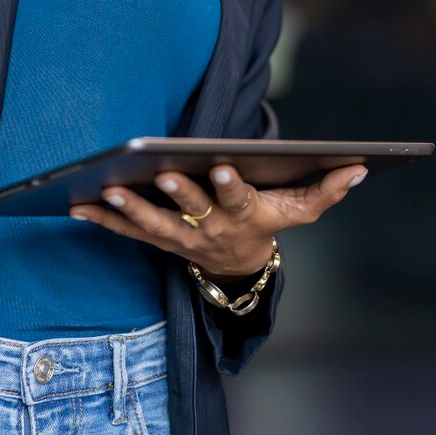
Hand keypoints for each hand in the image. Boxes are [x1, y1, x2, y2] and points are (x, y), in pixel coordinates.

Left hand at [70, 163, 368, 278]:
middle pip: (192, 212)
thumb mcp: (300, 211)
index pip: (238, 200)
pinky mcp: (157, 239)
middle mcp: (210, 229)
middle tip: (161, 172)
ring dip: (130, 208)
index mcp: (243, 216)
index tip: (222, 166)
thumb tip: (359, 168)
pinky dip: (102, 220)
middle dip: (177, 193)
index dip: (230, 186)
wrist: (238, 267)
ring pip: (153, 225)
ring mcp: (181, 238)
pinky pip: (126, 232)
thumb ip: (326, 190)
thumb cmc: (268, 223)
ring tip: (107, 189)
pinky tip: (76, 205)